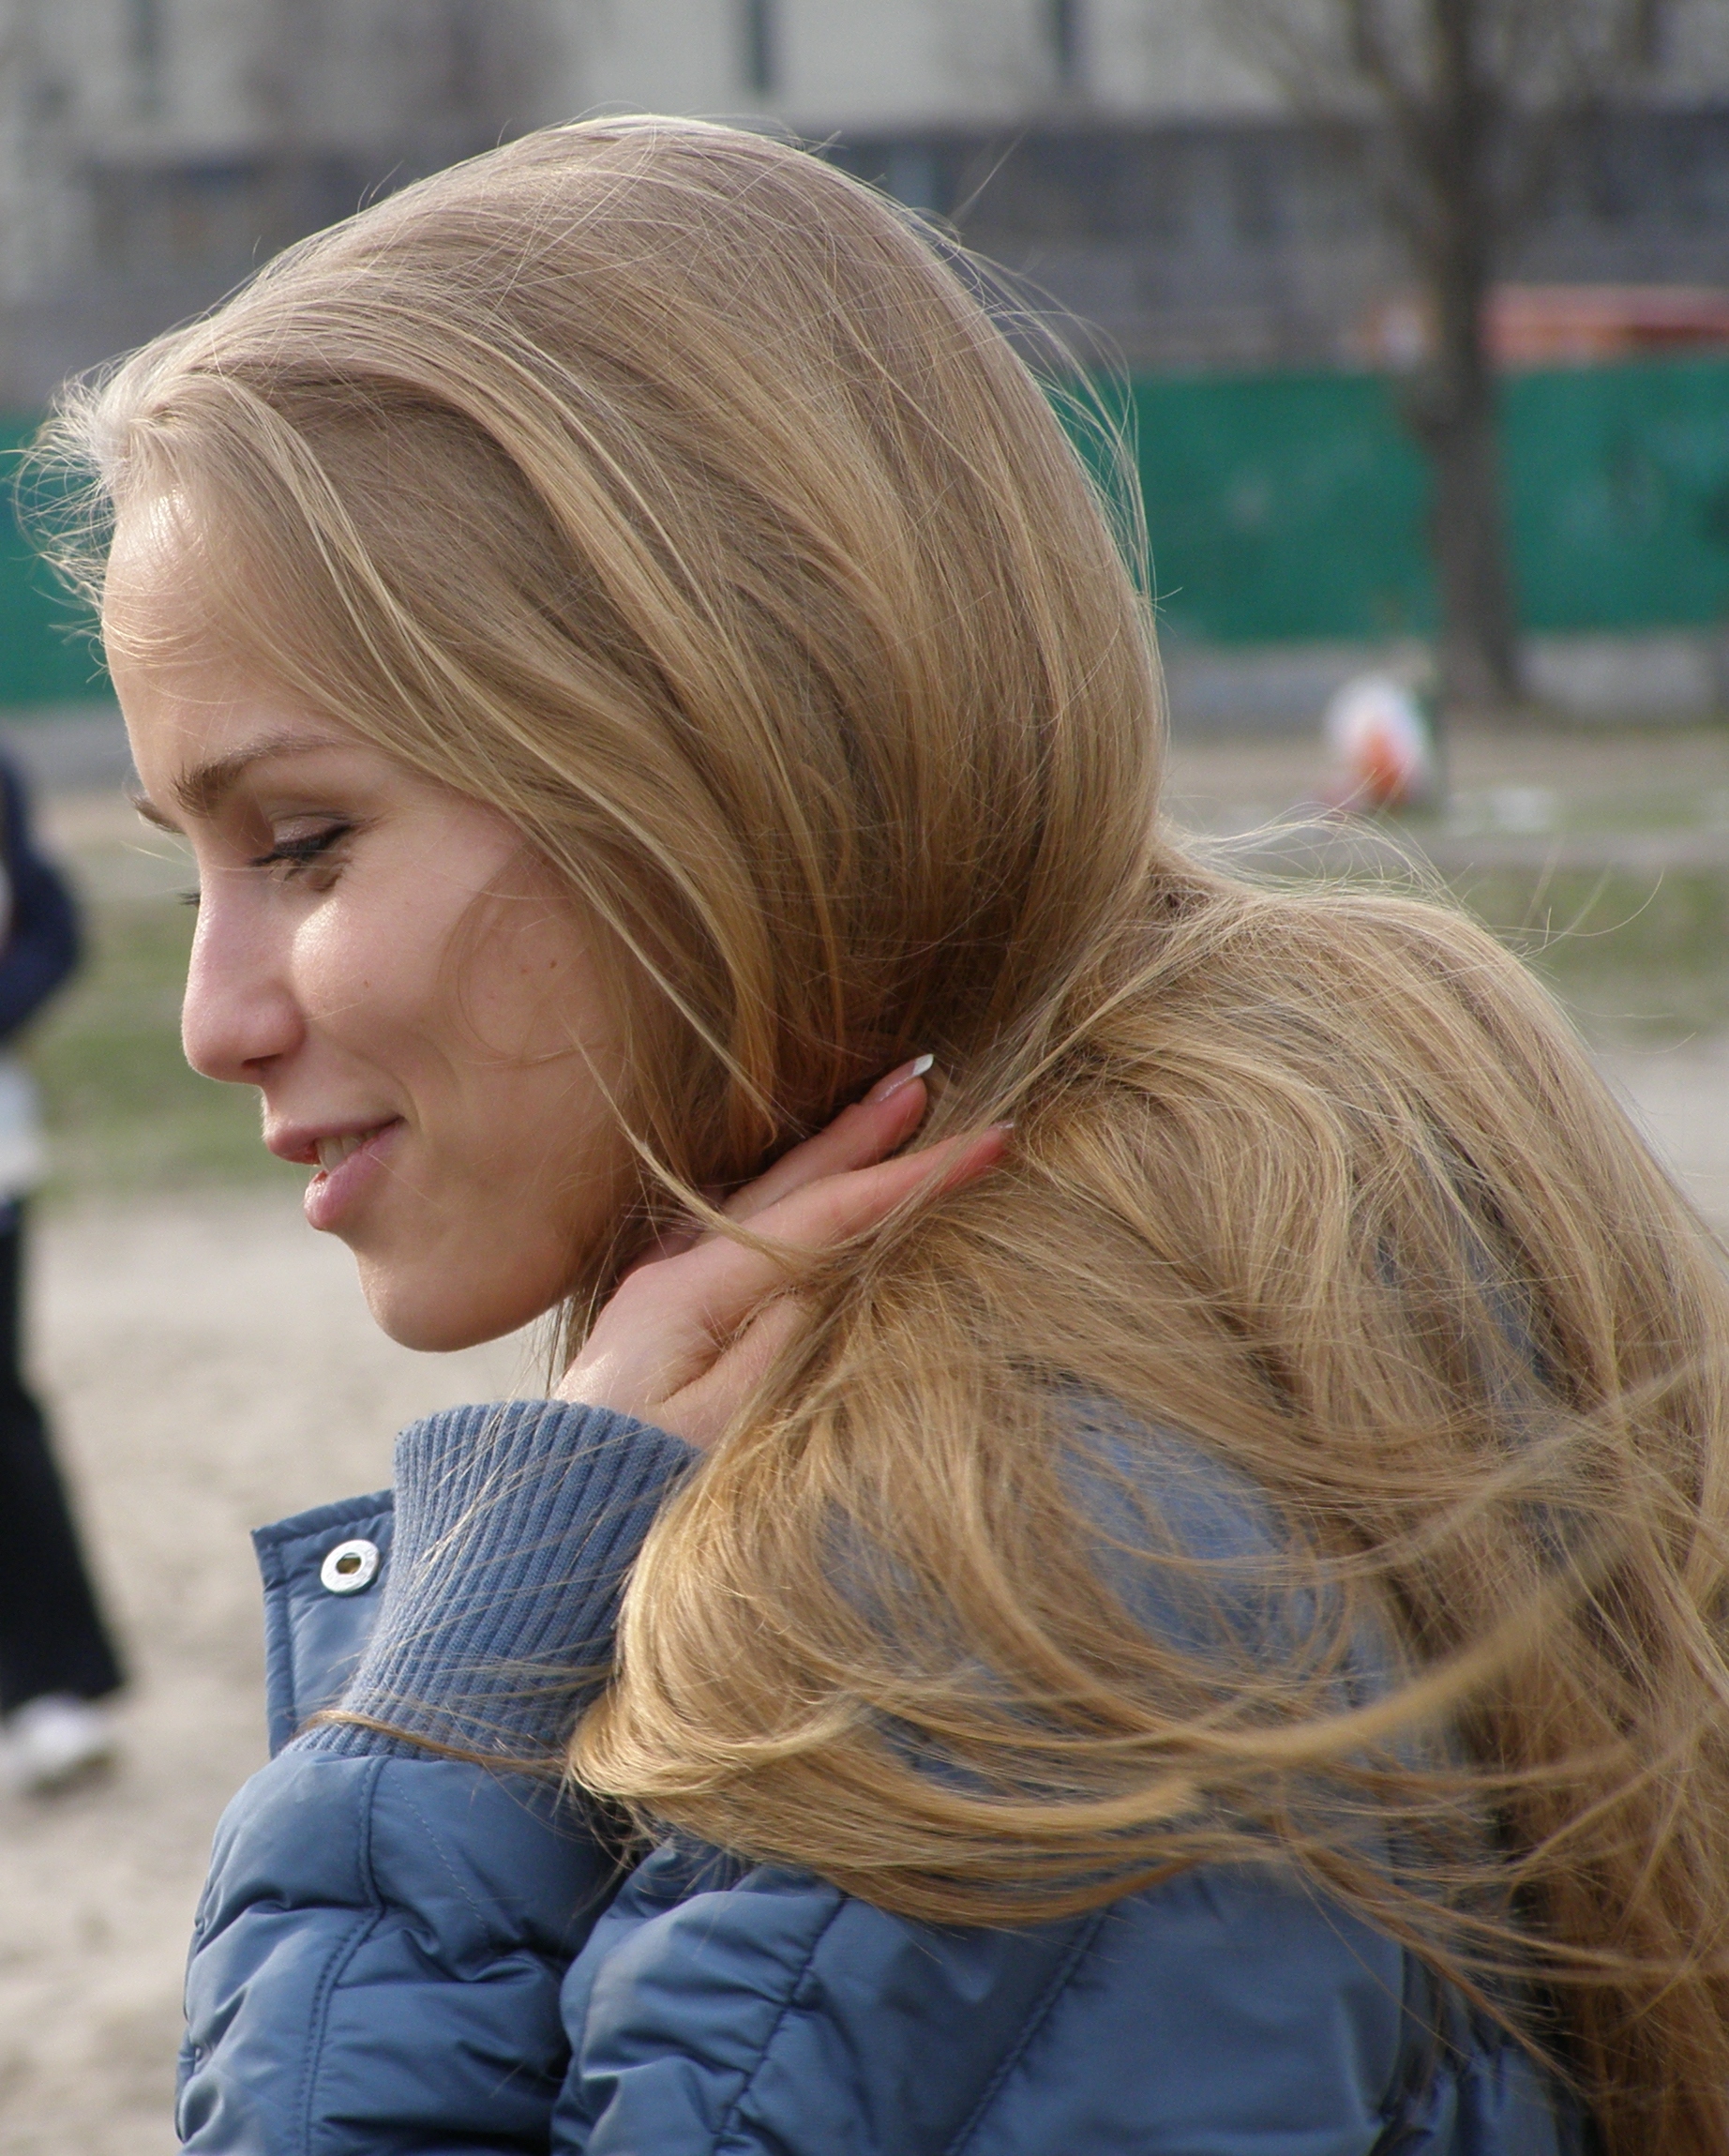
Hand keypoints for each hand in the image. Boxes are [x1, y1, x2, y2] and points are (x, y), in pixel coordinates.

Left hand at [556, 1060, 1009, 1448]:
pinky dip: (789, 1198)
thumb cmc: (630, 1492)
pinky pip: (740, 1231)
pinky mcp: (660, 1321)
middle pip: (788, 1184)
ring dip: (825, 1155)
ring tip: (878, 1112)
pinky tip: (804, 1188)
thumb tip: (830, 1270)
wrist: (544, 1539)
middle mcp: (671, 1272)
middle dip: (862, 1134)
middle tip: (924, 1079)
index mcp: (691, 1289)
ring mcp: (661, 1292)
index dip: (908, 1177)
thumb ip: (778, 1340)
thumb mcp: (718, 1428)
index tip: (988, 1144)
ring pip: (761, 1200)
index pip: (824, 1213)